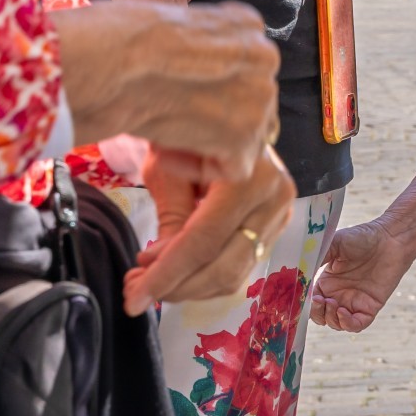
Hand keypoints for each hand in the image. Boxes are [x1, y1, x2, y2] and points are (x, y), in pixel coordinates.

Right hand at [53, 0, 277, 176]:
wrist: (115, 60)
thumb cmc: (122, 39)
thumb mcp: (176, 24)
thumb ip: (200, 47)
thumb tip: (196, 73)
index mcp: (246, 23)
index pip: (241, 66)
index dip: (206, 88)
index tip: (170, 90)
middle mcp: (264, 56)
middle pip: (250, 102)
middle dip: (213, 117)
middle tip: (168, 117)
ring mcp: (260, 97)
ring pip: (244, 135)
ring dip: (204, 142)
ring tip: (161, 132)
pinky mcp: (245, 137)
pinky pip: (233, 167)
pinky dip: (195, 168)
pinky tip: (162, 151)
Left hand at [124, 145, 294, 313]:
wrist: (228, 116)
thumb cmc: (190, 134)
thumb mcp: (170, 168)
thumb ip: (169, 218)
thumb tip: (155, 265)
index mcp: (249, 177)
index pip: (204, 241)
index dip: (166, 274)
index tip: (134, 298)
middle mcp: (275, 199)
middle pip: (224, 267)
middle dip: (177, 288)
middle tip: (137, 293)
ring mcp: (281, 214)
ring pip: (234, 275)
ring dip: (190, 288)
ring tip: (150, 282)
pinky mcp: (277, 226)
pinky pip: (241, 266)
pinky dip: (206, 278)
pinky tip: (178, 272)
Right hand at [310, 217, 415, 331]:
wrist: (390, 238)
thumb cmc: (362, 237)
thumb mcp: (334, 243)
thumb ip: (316, 257)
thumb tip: (298, 271)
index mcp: (327, 282)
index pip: (309, 300)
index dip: (304, 303)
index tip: (303, 298)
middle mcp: (338, 294)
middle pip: (320, 316)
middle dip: (316, 313)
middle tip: (320, 301)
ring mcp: (354, 302)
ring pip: (335, 323)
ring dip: (330, 318)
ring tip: (333, 303)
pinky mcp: (370, 307)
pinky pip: (356, 325)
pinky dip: (347, 324)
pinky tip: (343, 312)